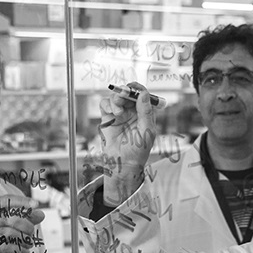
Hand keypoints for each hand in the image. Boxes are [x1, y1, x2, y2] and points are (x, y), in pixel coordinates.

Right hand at [0, 193, 44, 252]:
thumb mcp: (8, 224)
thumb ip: (25, 218)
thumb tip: (41, 214)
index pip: (5, 201)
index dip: (21, 201)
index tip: (35, 204)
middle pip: (10, 218)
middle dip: (26, 226)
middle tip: (32, 232)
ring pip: (8, 233)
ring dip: (24, 239)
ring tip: (29, 243)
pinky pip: (4, 247)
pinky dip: (18, 249)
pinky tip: (24, 251)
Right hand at [98, 82, 156, 205]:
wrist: (122, 164)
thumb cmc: (138, 151)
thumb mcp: (147, 131)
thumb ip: (145, 112)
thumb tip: (143, 94)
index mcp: (145, 114)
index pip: (142, 95)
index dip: (138, 89)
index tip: (133, 88)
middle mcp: (132, 112)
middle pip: (128, 93)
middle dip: (125, 92)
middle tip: (123, 94)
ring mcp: (120, 114)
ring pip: (116, 97)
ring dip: (116, 100)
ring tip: (119, 112)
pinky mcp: (108, 118)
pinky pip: (105, 104)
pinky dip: (107, 104)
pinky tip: (112, 113)